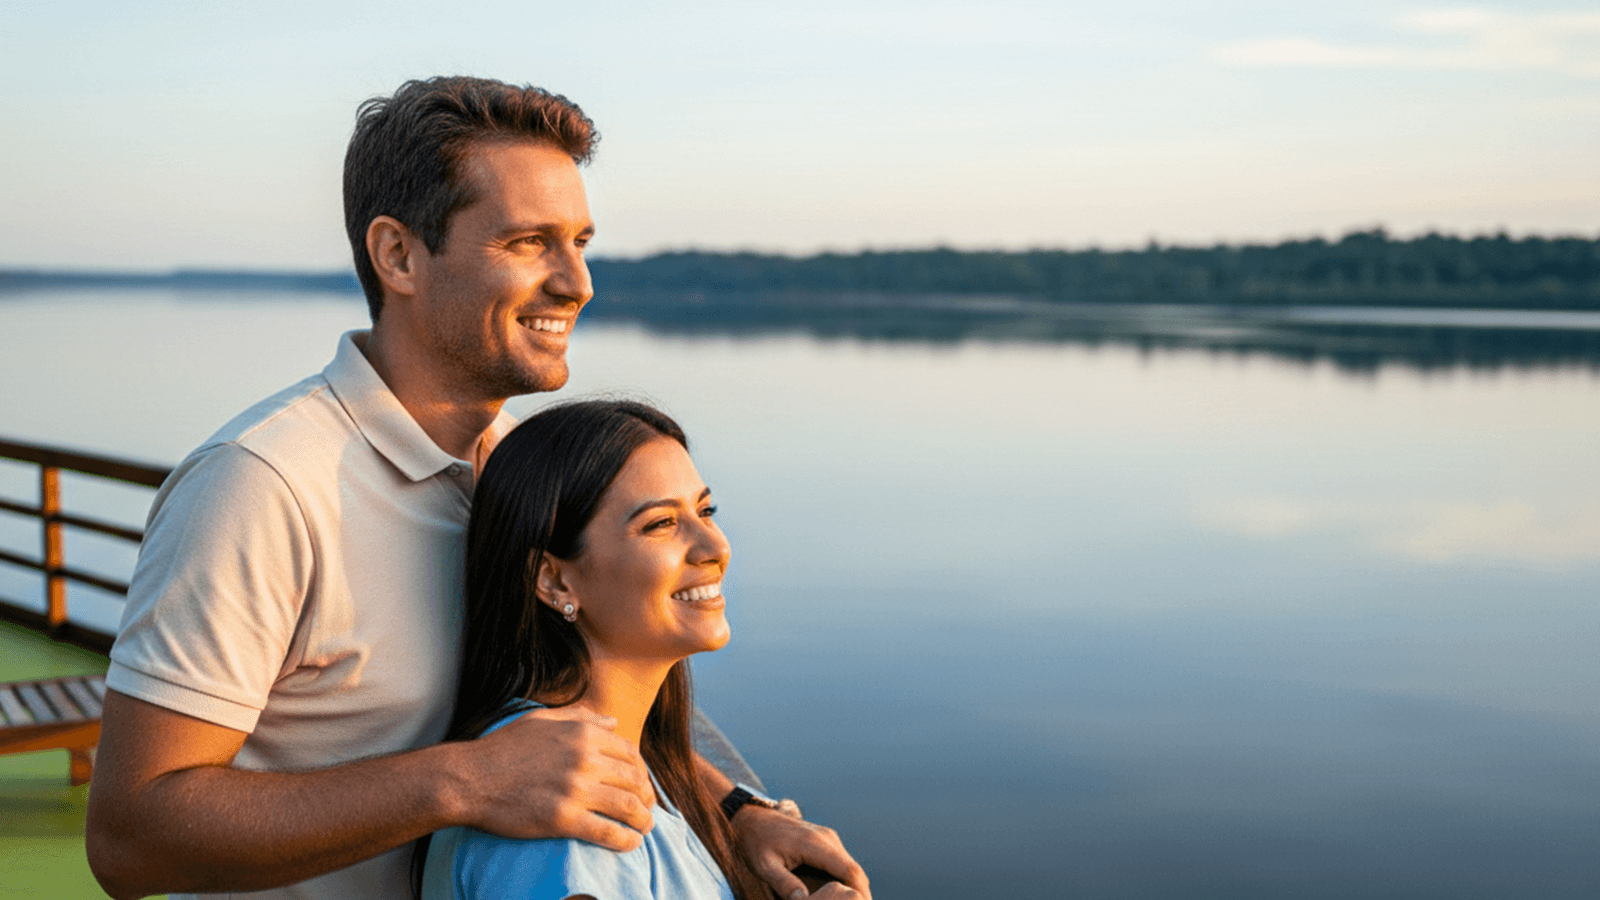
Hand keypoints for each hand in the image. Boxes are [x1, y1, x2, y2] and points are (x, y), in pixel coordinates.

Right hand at [453, 705, 654, 850]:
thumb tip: (613, 721)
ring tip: (644, 828)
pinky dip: (625, 840)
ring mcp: (575, 789)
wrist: (469, 778)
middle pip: (634, 780)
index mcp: (583, 734)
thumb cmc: (502, 748)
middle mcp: (584, 759)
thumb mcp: (542, 720)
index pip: (630, 753)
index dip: (641, 771)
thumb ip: (581, 717)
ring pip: (628, 806)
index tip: (640, 784)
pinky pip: (607, 832)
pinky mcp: (563, 818)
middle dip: (647, 797)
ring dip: (643, 820)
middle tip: (646, 809)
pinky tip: (630, 843)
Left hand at [733, 806, 869, 899]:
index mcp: (815, 844)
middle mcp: (827, 838)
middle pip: (855, 870)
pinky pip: (843, 862)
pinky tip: (843, 895)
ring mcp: (827, 837)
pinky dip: (848, 879)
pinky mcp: (825, 840)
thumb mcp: (764, 866)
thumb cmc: (755, 842)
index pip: (849, 870)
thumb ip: (784, 883)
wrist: (751, 818)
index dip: (860, 892)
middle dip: (862, 893)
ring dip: (855, 887)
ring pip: (851, 866)